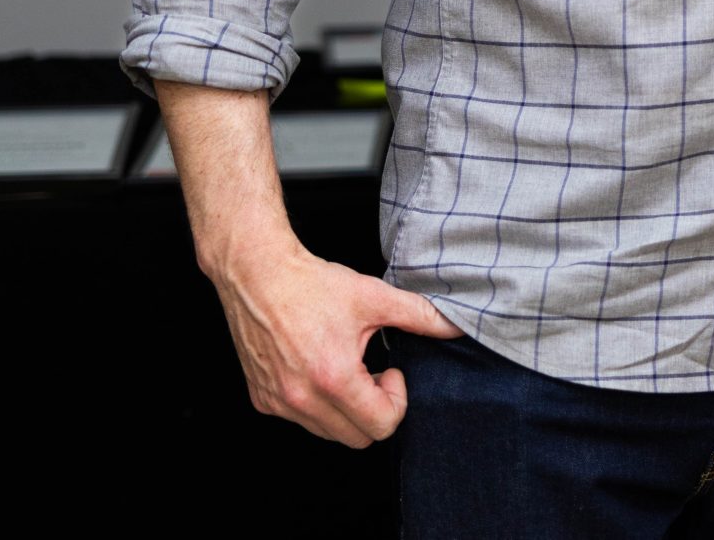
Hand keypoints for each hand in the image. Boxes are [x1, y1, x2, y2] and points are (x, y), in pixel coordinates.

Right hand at [207, 240, 461, 447]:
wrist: (257, 274)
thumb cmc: (313, 285)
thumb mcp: (374, 296)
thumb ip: (420, 316)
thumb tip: (456, 326)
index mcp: (333, 377)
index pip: (382, 425)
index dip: (397, 399)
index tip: (390, 371)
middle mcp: (302, 399)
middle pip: (359, 438)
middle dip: (375, 410)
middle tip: (372, 373)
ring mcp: (278, 403)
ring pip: (329, 434)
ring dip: (346, 411)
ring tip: (345, 370)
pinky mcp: (261, 400)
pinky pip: (302, 422)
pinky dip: (318, 406)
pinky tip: (318, 370)